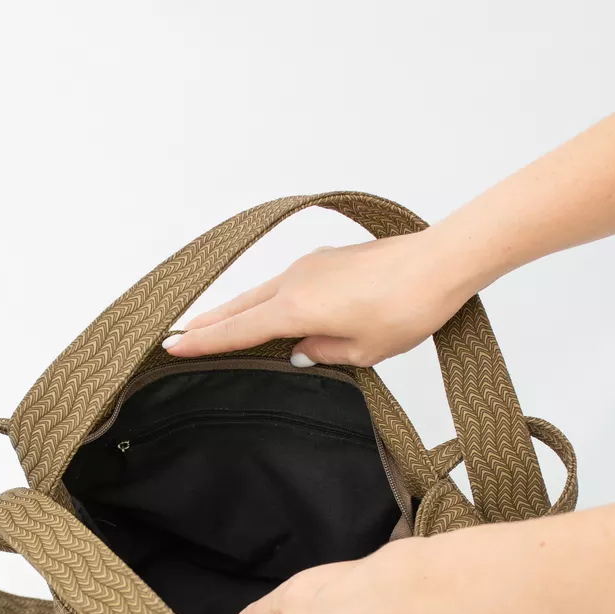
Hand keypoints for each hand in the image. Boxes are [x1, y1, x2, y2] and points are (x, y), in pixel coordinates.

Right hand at [163, 230, 475, 365]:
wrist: (441, 263)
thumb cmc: (407, 307)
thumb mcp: (363, 351)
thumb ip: (321, 353)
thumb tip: (299, 351)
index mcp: (297, 308)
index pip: (238, 331)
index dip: (204, 342)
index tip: (172, 347)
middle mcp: (295, 282)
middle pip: (240, 308)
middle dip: (209, 323)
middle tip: (178, 335)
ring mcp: (310, 266)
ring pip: (262, 294)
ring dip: (238, 310)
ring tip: (215, 326)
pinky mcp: (327, 260)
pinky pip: (286, 285)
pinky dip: (268, 300)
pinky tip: (272, 312)